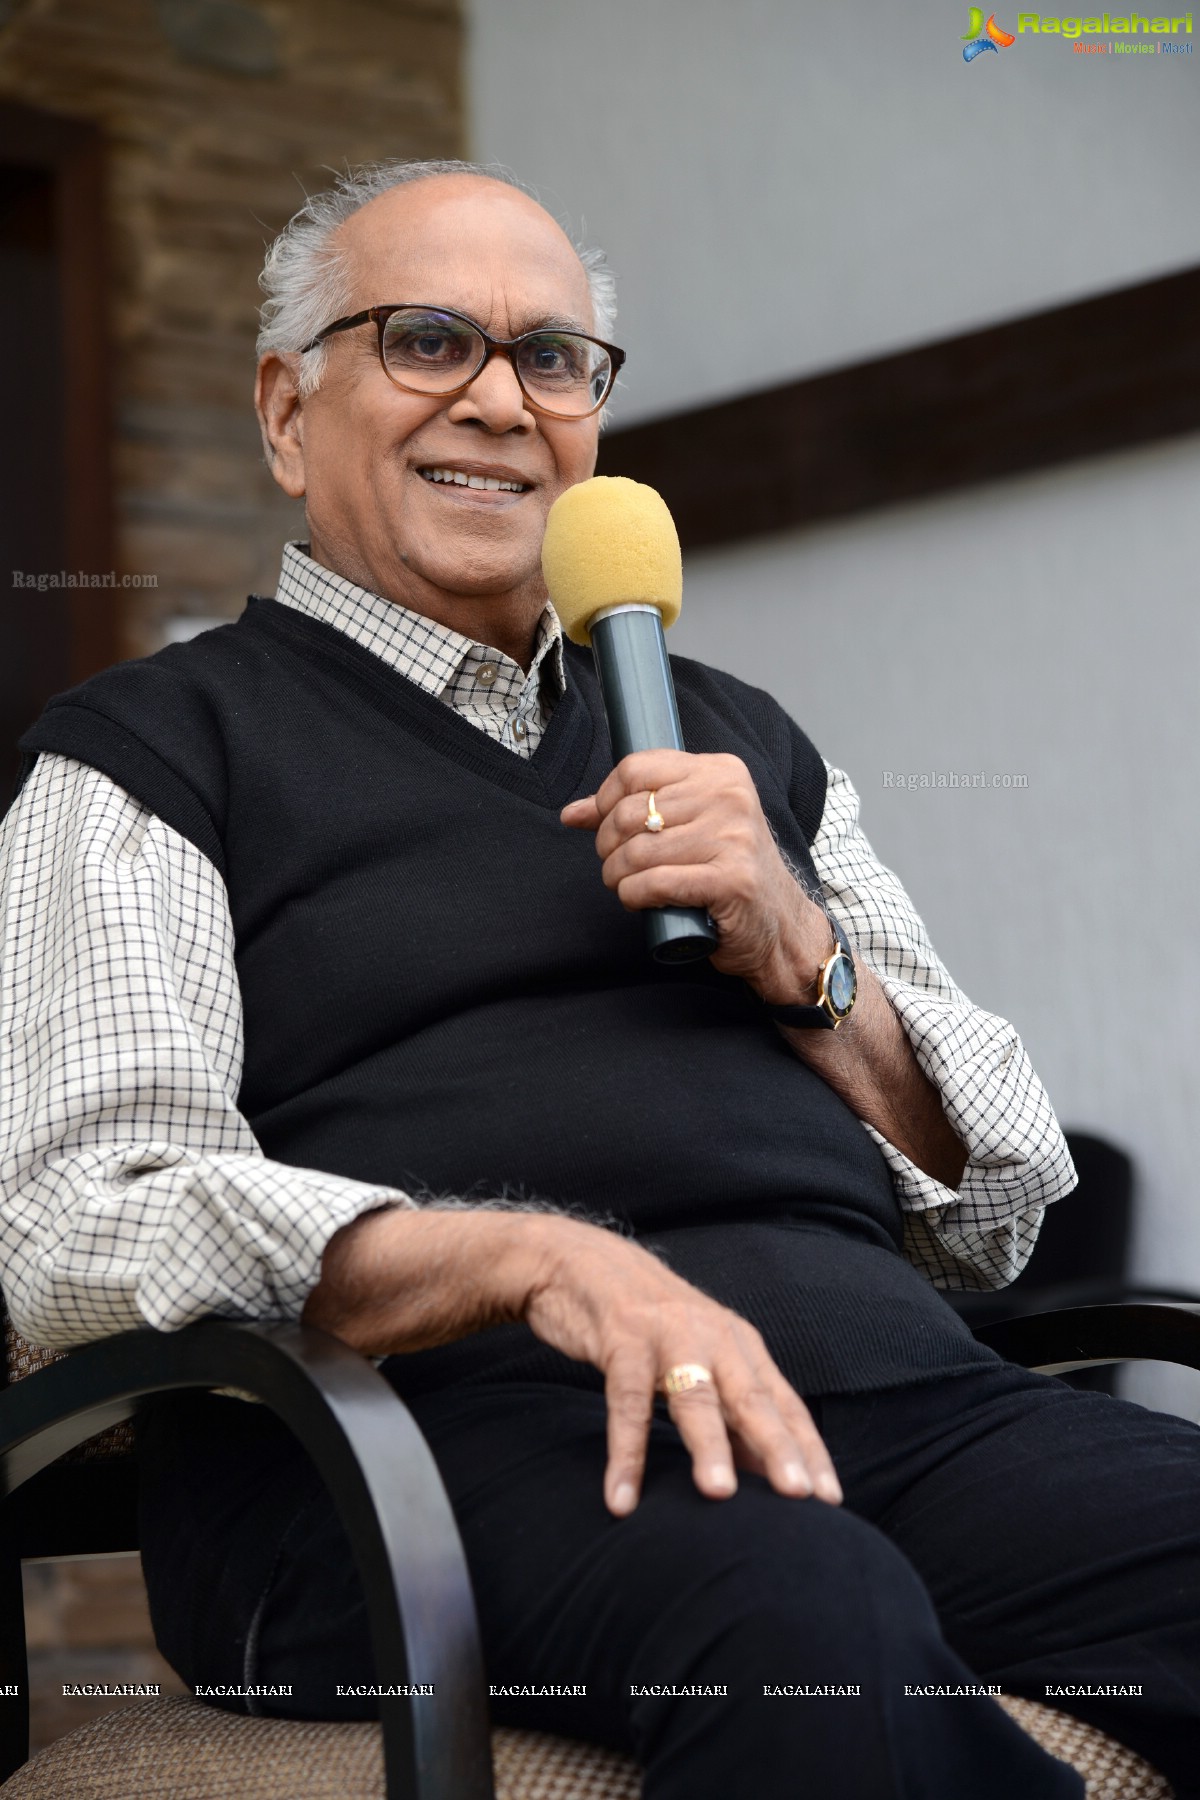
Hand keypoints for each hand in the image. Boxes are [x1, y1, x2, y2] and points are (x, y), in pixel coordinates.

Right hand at [523, 1216, 841, 1516]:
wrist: (580, 1261)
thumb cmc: (647, 1323)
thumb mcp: (696, 1358)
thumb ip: (727, 1409)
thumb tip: (761, 1476)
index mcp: (739, 1345)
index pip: (784, 1403)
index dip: (808, 1451)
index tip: (830, 1500)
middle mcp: (713, 1336)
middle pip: (751, 1398)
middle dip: (777, 1447)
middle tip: (798, 1495)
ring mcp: (668, 1334)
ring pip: (695, 1395)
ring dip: (708, 1445)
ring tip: (718, 1493)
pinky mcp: (622, 1337)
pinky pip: (625, 1400)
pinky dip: (625, 1452)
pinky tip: (622, 1498)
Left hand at [561, 749, 830, 1001]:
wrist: (778, 926)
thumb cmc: (727, 873)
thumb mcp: (689, 827)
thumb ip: (634, 810)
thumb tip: (572, 812)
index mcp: (721, 772)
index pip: (636, 768)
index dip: (605, 799)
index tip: (605, 825)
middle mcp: (730, 798)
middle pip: (629, 812)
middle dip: (607, 845)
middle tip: (617, 864)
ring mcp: (733, 839)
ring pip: (636, 852)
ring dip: (617, 876)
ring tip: (625, 885)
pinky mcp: (730, 881)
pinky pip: (653, 883)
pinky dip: (633, 896)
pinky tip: (639, 901)